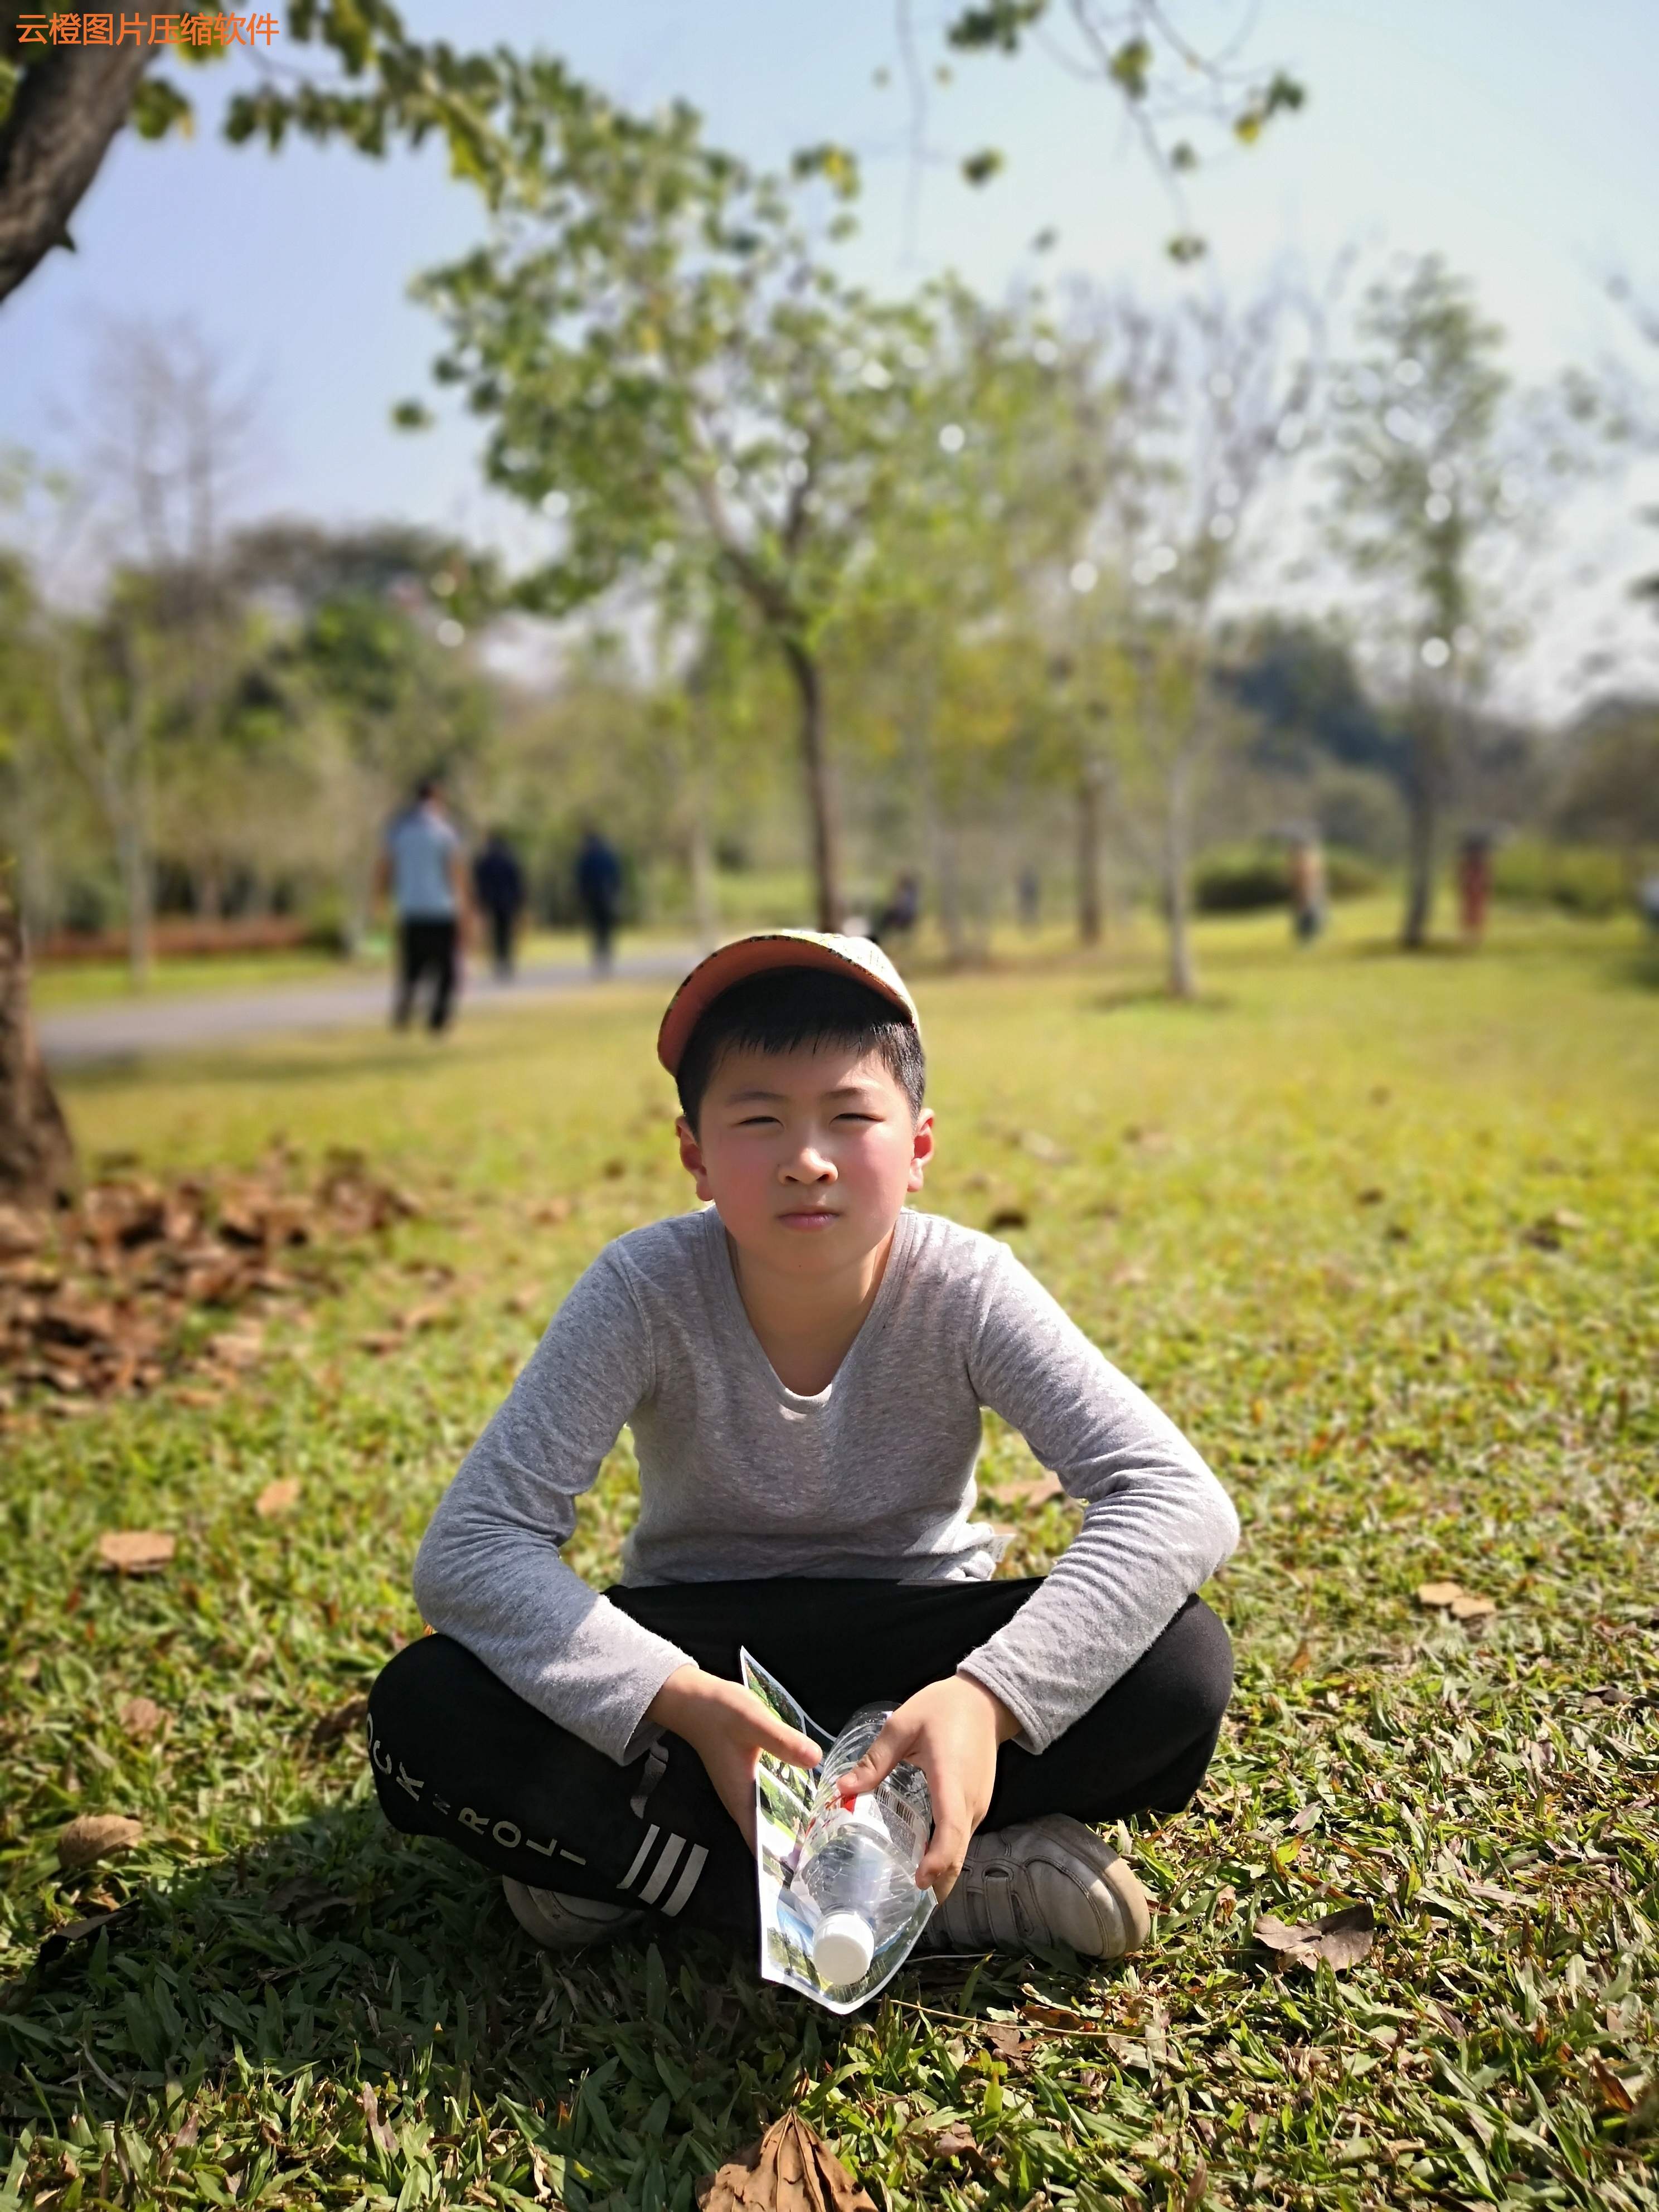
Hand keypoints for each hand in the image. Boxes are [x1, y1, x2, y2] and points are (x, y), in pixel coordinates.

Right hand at [647, 1664, 819, 1851]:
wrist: (692, 1698)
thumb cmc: (719, 1712)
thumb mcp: (753, 1722)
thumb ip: (782, 1741)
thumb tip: (815, 1758)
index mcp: (741, 1797)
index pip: (762, 1842)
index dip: (783, 1860)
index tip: (811, 1867)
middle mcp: (741, 1800)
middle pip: (770, 1833)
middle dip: (796, 1843)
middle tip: (832, 1847)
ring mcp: (743, 1788)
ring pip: (771, 1815)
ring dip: (793, 1820)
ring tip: (829, 1826)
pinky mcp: (746, 1775)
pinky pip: (770, 1797)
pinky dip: (787, 1799)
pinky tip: (809, 1793)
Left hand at [840, 1675, 1019, 1899]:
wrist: (985, 1701)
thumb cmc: (944, 1708)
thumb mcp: (904, 1724)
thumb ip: (875, 1759)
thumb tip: (842, 1790)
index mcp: (952, 1779)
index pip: (951, 1829)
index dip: (938, 1859)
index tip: (919, 1882)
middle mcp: (971, 1801)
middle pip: (958, 1851)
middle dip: (936, 1880)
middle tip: (900, 1901)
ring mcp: (978, 1806)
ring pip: (961, 1849)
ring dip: (940, 1870)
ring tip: (905, 1887)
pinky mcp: (977, 1805)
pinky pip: (961, 1838)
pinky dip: (945, 1855)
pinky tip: (919, 1860)